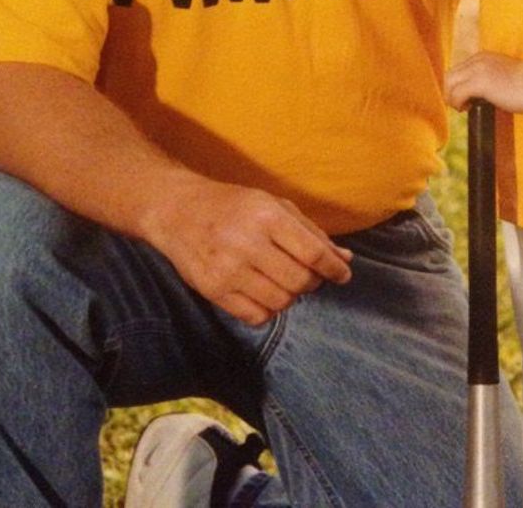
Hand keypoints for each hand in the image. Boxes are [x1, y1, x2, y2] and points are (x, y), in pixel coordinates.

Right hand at [147, 179, 352, 325]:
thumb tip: (345, 260)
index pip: (313, 252)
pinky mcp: (212, 290)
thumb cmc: (233, 205)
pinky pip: (256, 316)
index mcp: (266, 216)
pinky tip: (264, 292)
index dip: (334, 268)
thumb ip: (310, 232)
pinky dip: (268, 310)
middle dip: (312, 282)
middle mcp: (247, 243)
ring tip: (283, 281)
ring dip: (290, 296)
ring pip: (280, 302)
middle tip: (308, 275)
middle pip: (300, 281)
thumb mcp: (273, 205)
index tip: (343, 275)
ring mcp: (228, 269)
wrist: (177, 210)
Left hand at [445, 50, 522, 114]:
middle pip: (450, 75)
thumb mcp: (505, 76)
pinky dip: (457, 103)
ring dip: (451, 98)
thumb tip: (485, 96)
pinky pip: (456, 93)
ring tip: (462, 109)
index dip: (457, 86)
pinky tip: (467, 109)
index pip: (459, 70)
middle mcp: (478, 61)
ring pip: (449, 83)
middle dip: (450, 92)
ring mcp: (478, 70)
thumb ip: (493, 80)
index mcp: (484, 58)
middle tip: (460, 106)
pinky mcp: (480, 82)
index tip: (466, 100)